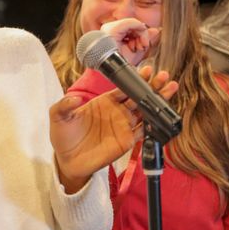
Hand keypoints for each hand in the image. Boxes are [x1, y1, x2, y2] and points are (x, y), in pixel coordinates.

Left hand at [50, 66, 177, 192]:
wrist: (66, 159)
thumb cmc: (63, 135)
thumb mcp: (58, 116)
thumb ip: (64, 105)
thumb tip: (74, 98)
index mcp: (104, 102)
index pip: (123, 88)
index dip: (135, 80)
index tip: (146, 70)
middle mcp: (117, 112)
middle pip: (138, 97)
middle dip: (152, 86)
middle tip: (163, 76)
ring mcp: (124, 126)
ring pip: (146, 111)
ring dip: (159, 101)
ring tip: (170, 88)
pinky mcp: (127, 141)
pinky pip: (144, 131)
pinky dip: (154, 123)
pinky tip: (163, 114)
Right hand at [98, 18, 159, 66]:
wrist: (114, 71)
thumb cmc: (120, 66)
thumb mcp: (135, 53)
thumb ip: (144, 41)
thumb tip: (155, 30)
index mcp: (110, 35)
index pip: (129, 29)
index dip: (138, 37)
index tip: (141, 47)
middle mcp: (108, 29)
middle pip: (132, 26)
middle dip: (140, 37)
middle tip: (141, 48)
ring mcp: (110, 27)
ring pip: (134, 23)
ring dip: (141, 36)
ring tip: (138, 48)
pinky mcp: (115, 28)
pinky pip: (135, 23)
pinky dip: (142, 32)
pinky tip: (142, 43)